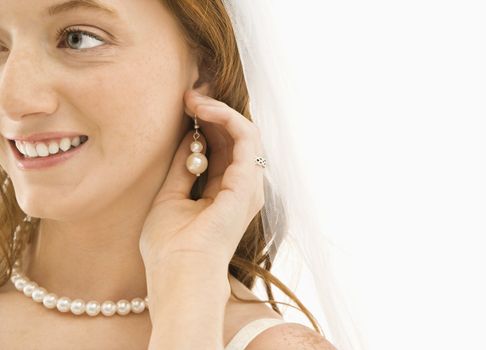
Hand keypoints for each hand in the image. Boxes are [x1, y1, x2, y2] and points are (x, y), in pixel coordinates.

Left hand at [139, 89, 265, 271]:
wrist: (178, 272)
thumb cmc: (171, 246)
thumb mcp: (170, 197)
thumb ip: (182, 168)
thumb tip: (188, 139)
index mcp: (224, 194)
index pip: (222, 149)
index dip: (205, 125)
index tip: (183, 107)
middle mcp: (241, 188)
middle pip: (234, 138)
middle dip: (212, 113)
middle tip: (188, 95)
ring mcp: (248, 185)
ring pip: (244, 132)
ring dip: (219, 111)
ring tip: (192, 98)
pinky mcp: (247, 182)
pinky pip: (246, 138)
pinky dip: (227, 118)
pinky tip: (203, 109)